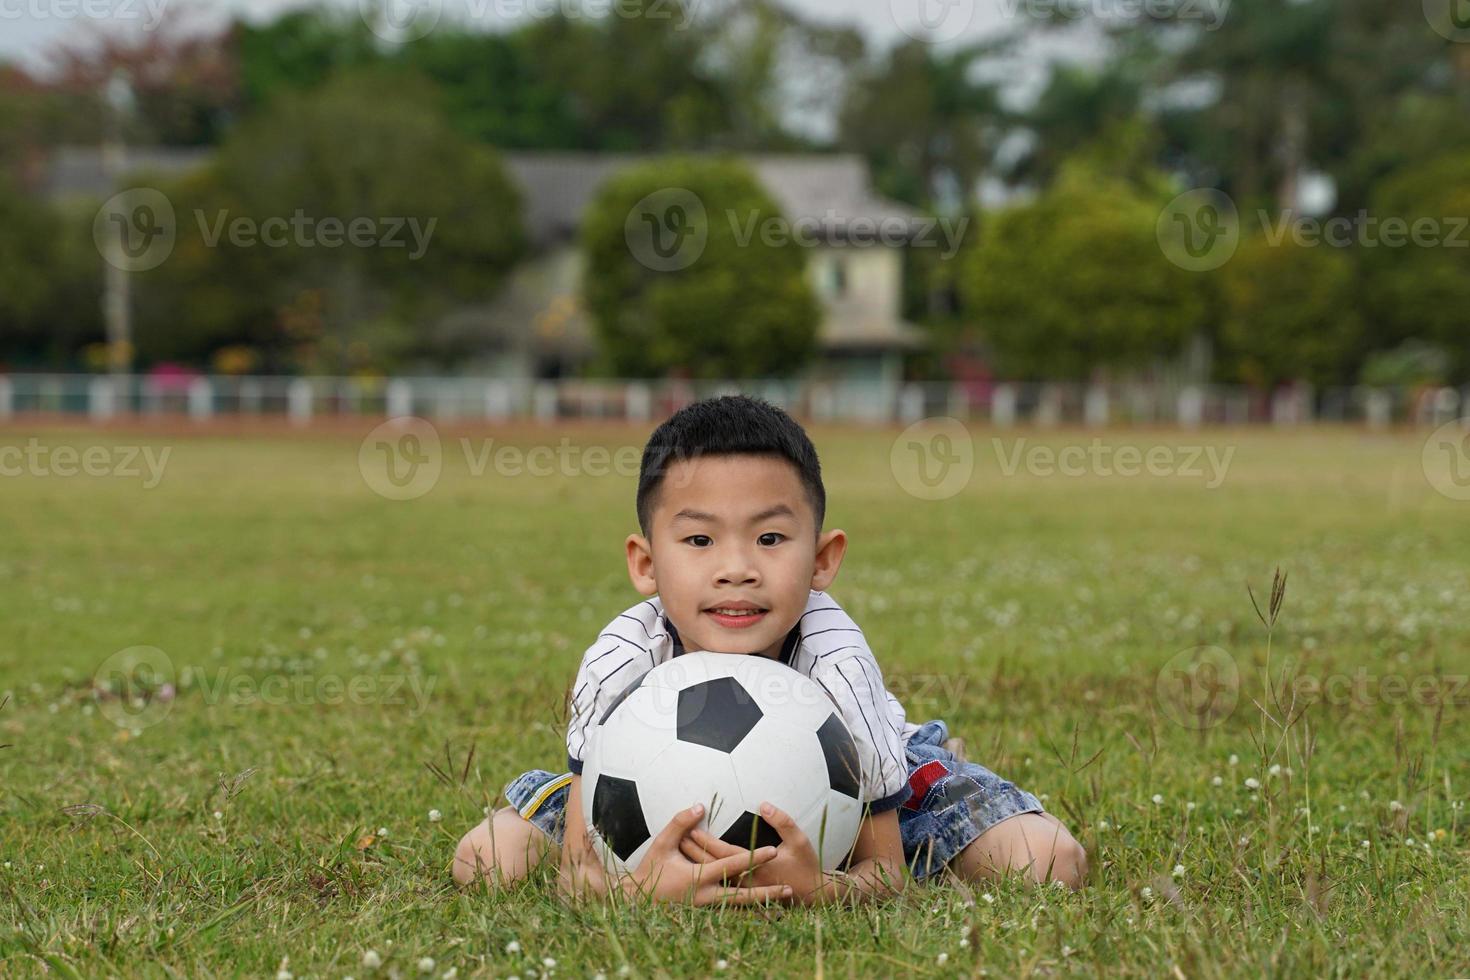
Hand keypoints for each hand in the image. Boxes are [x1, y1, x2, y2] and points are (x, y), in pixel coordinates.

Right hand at [623, 803, 790, 906]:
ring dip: (760, 906)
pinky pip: (728, 915)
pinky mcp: (703, 916)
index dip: (753, 858)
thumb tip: (700, 806)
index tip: (772, 851)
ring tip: (782, 904)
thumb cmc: (649, 870)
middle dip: (766, 893)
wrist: (635, 902)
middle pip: (742, 896)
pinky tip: (762, 912)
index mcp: (697, 877)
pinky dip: (746, 914)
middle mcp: (704, 896)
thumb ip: (680, 823)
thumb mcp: (661, 843)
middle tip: (789, 889)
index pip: (731, 865)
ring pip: (738, 909)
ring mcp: (704, 910)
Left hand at [680, 802, 823, 902]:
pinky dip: (705, 873)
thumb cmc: (806, 868)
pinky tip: (694, 865)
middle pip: (711, 866)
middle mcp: (744, 881)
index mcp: (754, 868)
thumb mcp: (800, 841)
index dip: (705, 840)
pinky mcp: (746, 893)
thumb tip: (764, 804)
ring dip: (696, 862)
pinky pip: (719, 884)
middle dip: (693, 851)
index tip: (689, 828)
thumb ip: (783, 822)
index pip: (722, 853)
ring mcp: (744, 890)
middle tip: (676, 837)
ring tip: (680, 849)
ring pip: (712, 876)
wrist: (813, 897)